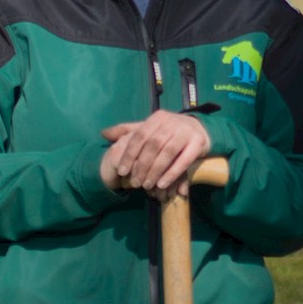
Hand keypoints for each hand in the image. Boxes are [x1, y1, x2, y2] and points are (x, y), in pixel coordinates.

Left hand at [99, 112, 213, 195]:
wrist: (199, 129)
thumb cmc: (169, 132)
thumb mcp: (150, 128)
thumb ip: (127, 131)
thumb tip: (103, 133)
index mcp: (157, 118)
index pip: (139, 136)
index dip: (129, 154)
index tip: (121, 171)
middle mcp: (171, 122)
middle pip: (153, 145)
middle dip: (142, 166)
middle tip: (135, 183)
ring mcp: (186, 132)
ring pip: (168, 153)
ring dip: (156, 171)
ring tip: (147, 185)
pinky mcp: (198, 143)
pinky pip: (184, 160)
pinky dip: (172, 173)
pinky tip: (163, 184)